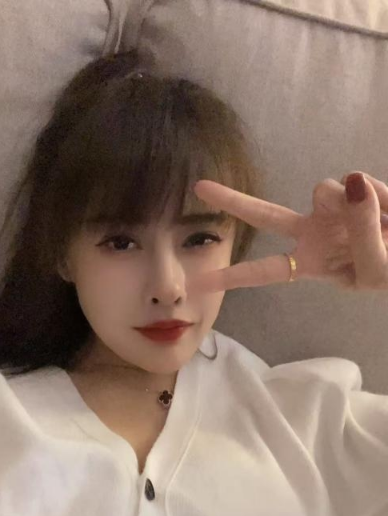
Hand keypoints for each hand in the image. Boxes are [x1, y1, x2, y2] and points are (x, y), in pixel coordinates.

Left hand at [187, 172, 387, 293]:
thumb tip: (350, 182)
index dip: (233, 277)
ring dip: (350, 202)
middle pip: (266, 216)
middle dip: (234, 201)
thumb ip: (364, 233)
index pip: (266, 271)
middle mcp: (313, 234)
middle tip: (199, 188)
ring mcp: (331, 209)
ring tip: (385, 222)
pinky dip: (376, 194)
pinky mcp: (353, 189)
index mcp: (311, 264)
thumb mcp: (377, 271)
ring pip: (323, 190)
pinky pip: (356, 181)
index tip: (197, 283)